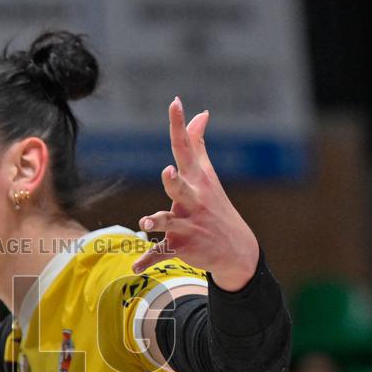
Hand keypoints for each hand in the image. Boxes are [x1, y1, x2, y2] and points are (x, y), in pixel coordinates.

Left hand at [132, 97, 259, 290]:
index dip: (180, 125)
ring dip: (157, 222)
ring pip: (168, 222)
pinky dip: (147, 261)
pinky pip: (161, 254)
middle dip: (174, 181)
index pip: (186, 148)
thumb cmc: (215, 206)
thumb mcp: (208, 175)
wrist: (236, 250)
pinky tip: (134, 268)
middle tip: (169, 172)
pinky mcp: (181, 246)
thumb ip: (198, 144)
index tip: (175, 103)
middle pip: (180, 188)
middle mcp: (192, 201)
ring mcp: (187, 225)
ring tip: (145, 223)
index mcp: (196, 180)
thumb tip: (200, 113)